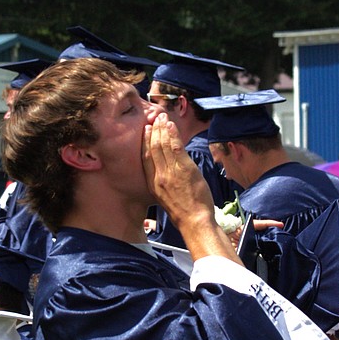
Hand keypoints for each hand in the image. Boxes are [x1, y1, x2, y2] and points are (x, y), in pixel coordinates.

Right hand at [144, 116, 235, 261]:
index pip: (145, 158)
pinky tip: (171, 127)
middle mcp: (159, 176)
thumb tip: (164, 170)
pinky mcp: (184, 169)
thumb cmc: (182, 211)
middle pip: (153, 148)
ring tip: (163, 118)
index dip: (144, 142)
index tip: (145, 131)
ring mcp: (171, 172)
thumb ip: (162, 182)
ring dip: (163, 129)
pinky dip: (173, 135)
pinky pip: (176, 147)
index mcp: (152, 183)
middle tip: (155, 118)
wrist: (193, 220)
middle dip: (154, 131)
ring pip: (163, 145)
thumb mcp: (164, 197)